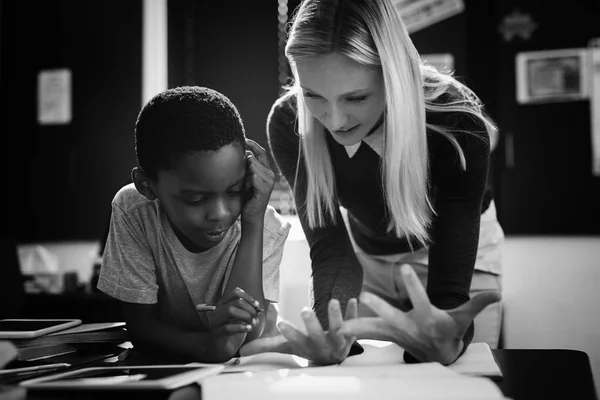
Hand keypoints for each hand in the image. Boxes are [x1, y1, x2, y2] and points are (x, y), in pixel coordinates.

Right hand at [202, 287, 259, 337]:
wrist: (224, 348)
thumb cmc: (234, 331)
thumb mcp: (242, 318)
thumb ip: (249, 311)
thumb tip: (258, 308)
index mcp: (224, 303)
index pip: (235, 292)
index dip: (248, 297)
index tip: (257, 305)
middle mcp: (218, 310)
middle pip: (236, 302)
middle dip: (250, 309)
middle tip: (256, 317)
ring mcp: (216, 321)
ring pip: (230, 311)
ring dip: (245, 316)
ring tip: (253, 323)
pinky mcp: (216, 333)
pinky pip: (227, 328)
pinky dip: (240, 327)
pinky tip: (248, 329)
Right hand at [239, 298, 357, 365]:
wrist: (333, 357)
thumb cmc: (307, 348)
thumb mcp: (287, 348)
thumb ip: (266, 347)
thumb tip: (241, 352)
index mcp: (305, 348)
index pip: (295, 342)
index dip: (289, 333)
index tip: (281, 323)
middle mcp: (322, 346)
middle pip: (317, 336)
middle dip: (311, 324)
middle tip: (304, 310)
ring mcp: (338, 341)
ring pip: (338, 329)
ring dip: (336, 316)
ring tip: (333, 301)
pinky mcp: (351, 334)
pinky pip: (355, 323)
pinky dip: (354, 312)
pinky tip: (354, 299)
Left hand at [242, 139, 274, 224]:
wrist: (251, 214)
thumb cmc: (248, 196)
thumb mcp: (247, 178)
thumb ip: (248, 166)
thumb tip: (243, 151)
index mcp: (267, 170)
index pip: (261, 152)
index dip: (253, 144)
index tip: (243, 139)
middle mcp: (270, 175)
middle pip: (256, 158)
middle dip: (245, 162)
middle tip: (241, 172)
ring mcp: (269, 182)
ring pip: (254, 167)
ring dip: (246, 173)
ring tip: (245, 183)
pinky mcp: (265, 189)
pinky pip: (254, 177)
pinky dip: (249, 180)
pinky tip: (247, 186)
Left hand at [339, 264, 501, 364]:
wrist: (437, 355)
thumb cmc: (449, 331)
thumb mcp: (463, 318)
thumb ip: (477, 304)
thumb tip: (499, 294)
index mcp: (427, 318)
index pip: (420, 299)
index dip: (413, 285)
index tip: (404, 267)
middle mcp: (409, 327)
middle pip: (392, 316)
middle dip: (379, 306)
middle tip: (364, 295)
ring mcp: (395, 333)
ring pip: (375, 329)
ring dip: (358, 326)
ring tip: (340, 325)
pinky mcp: (386, 335)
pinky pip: (368, 332)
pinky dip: (354, 330)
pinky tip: (338, 328)